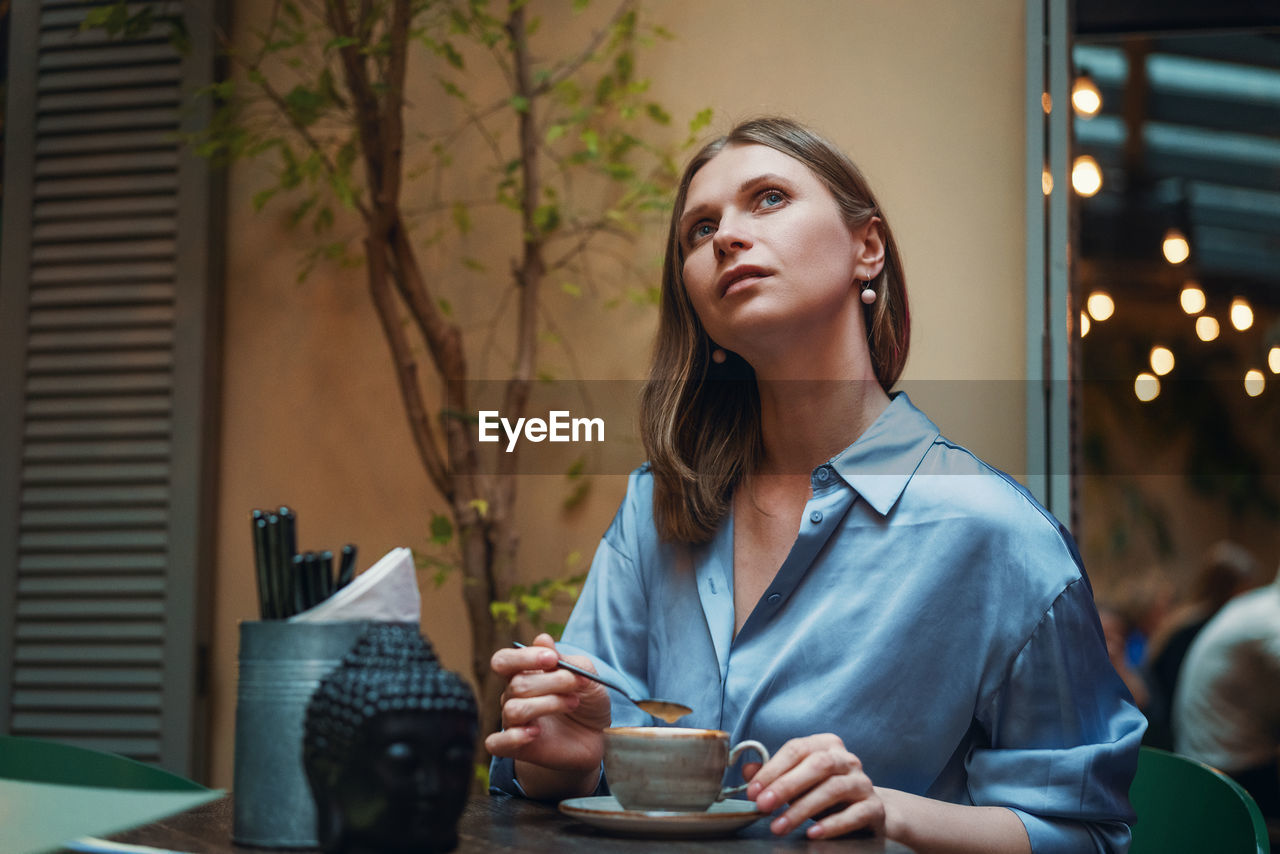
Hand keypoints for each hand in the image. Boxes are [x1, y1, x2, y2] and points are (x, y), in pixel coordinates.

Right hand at [484, 633, 611, 777]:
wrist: (598, 735)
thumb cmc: (588, 700)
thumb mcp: (587, 676)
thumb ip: (565, 660)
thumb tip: (542, 639)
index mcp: (524, 673)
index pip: (503, 661)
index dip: (523, 657)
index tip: (552, 659)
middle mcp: (513, 696)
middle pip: (517, 684)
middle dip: (552, 681)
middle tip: (576, 684)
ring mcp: (514, 723)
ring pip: (514, 709)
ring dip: (548, 704)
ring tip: (572, 703)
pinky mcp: (517, 748)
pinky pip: (496, 743)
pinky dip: (514, 737)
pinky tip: (536, 733)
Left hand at [744, 733, 884, 838]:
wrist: (867, 812)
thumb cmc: (825, 793)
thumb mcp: (798, 782)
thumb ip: (774, 774)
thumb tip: (746, 772)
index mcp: (826, 745)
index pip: (796, 749)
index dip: (772, 769)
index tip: (752, 791)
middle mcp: (847, 759)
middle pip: (817, 766)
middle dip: (785, 786)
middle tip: (762, 806)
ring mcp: (863, 782)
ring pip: (833, 789)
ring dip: (802, 809)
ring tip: (779, 826)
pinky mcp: (874, 808)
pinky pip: (854, 814)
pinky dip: (832, 825)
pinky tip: (813, 833)